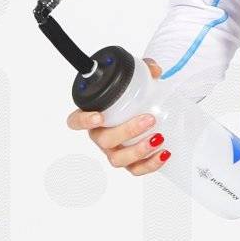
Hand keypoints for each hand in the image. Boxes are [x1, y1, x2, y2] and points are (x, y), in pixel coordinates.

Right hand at [67, 58, 171, 175]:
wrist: (149, 112)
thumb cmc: (133, 99)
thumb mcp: (137, 80)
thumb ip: (143, 70)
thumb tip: (154, 70)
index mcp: (93, 116)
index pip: (75, 121)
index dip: (83, 121)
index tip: (99, 116)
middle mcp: (100, 136)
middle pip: (104, 140)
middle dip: (126, 132)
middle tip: (148, 120)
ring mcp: (114, 151)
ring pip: (118, 159)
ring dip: (138, 150)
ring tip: (158, 138)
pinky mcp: (129, 163)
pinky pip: (135, 170)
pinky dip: (150, 164)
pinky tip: (164, 153)